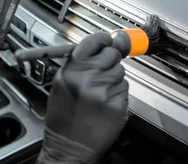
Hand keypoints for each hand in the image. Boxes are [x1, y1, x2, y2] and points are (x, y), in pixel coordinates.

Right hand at [37, 32, 128, 163]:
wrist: (68, 148)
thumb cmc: (64, 118)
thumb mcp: (62, 84)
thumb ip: (80, 63)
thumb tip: (103, 43)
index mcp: (70, 71)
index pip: (94, 41)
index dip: (103, 39)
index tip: (108, 39)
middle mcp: (86, 78)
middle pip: (112, 54)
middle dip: (109, 62)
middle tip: (100, 75)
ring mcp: (103, 91)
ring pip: (120, 71)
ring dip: (113, 79)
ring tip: (99, 94)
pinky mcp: (117, 103)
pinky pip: (124, 87)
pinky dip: (118, 93)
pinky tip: (105, 104)